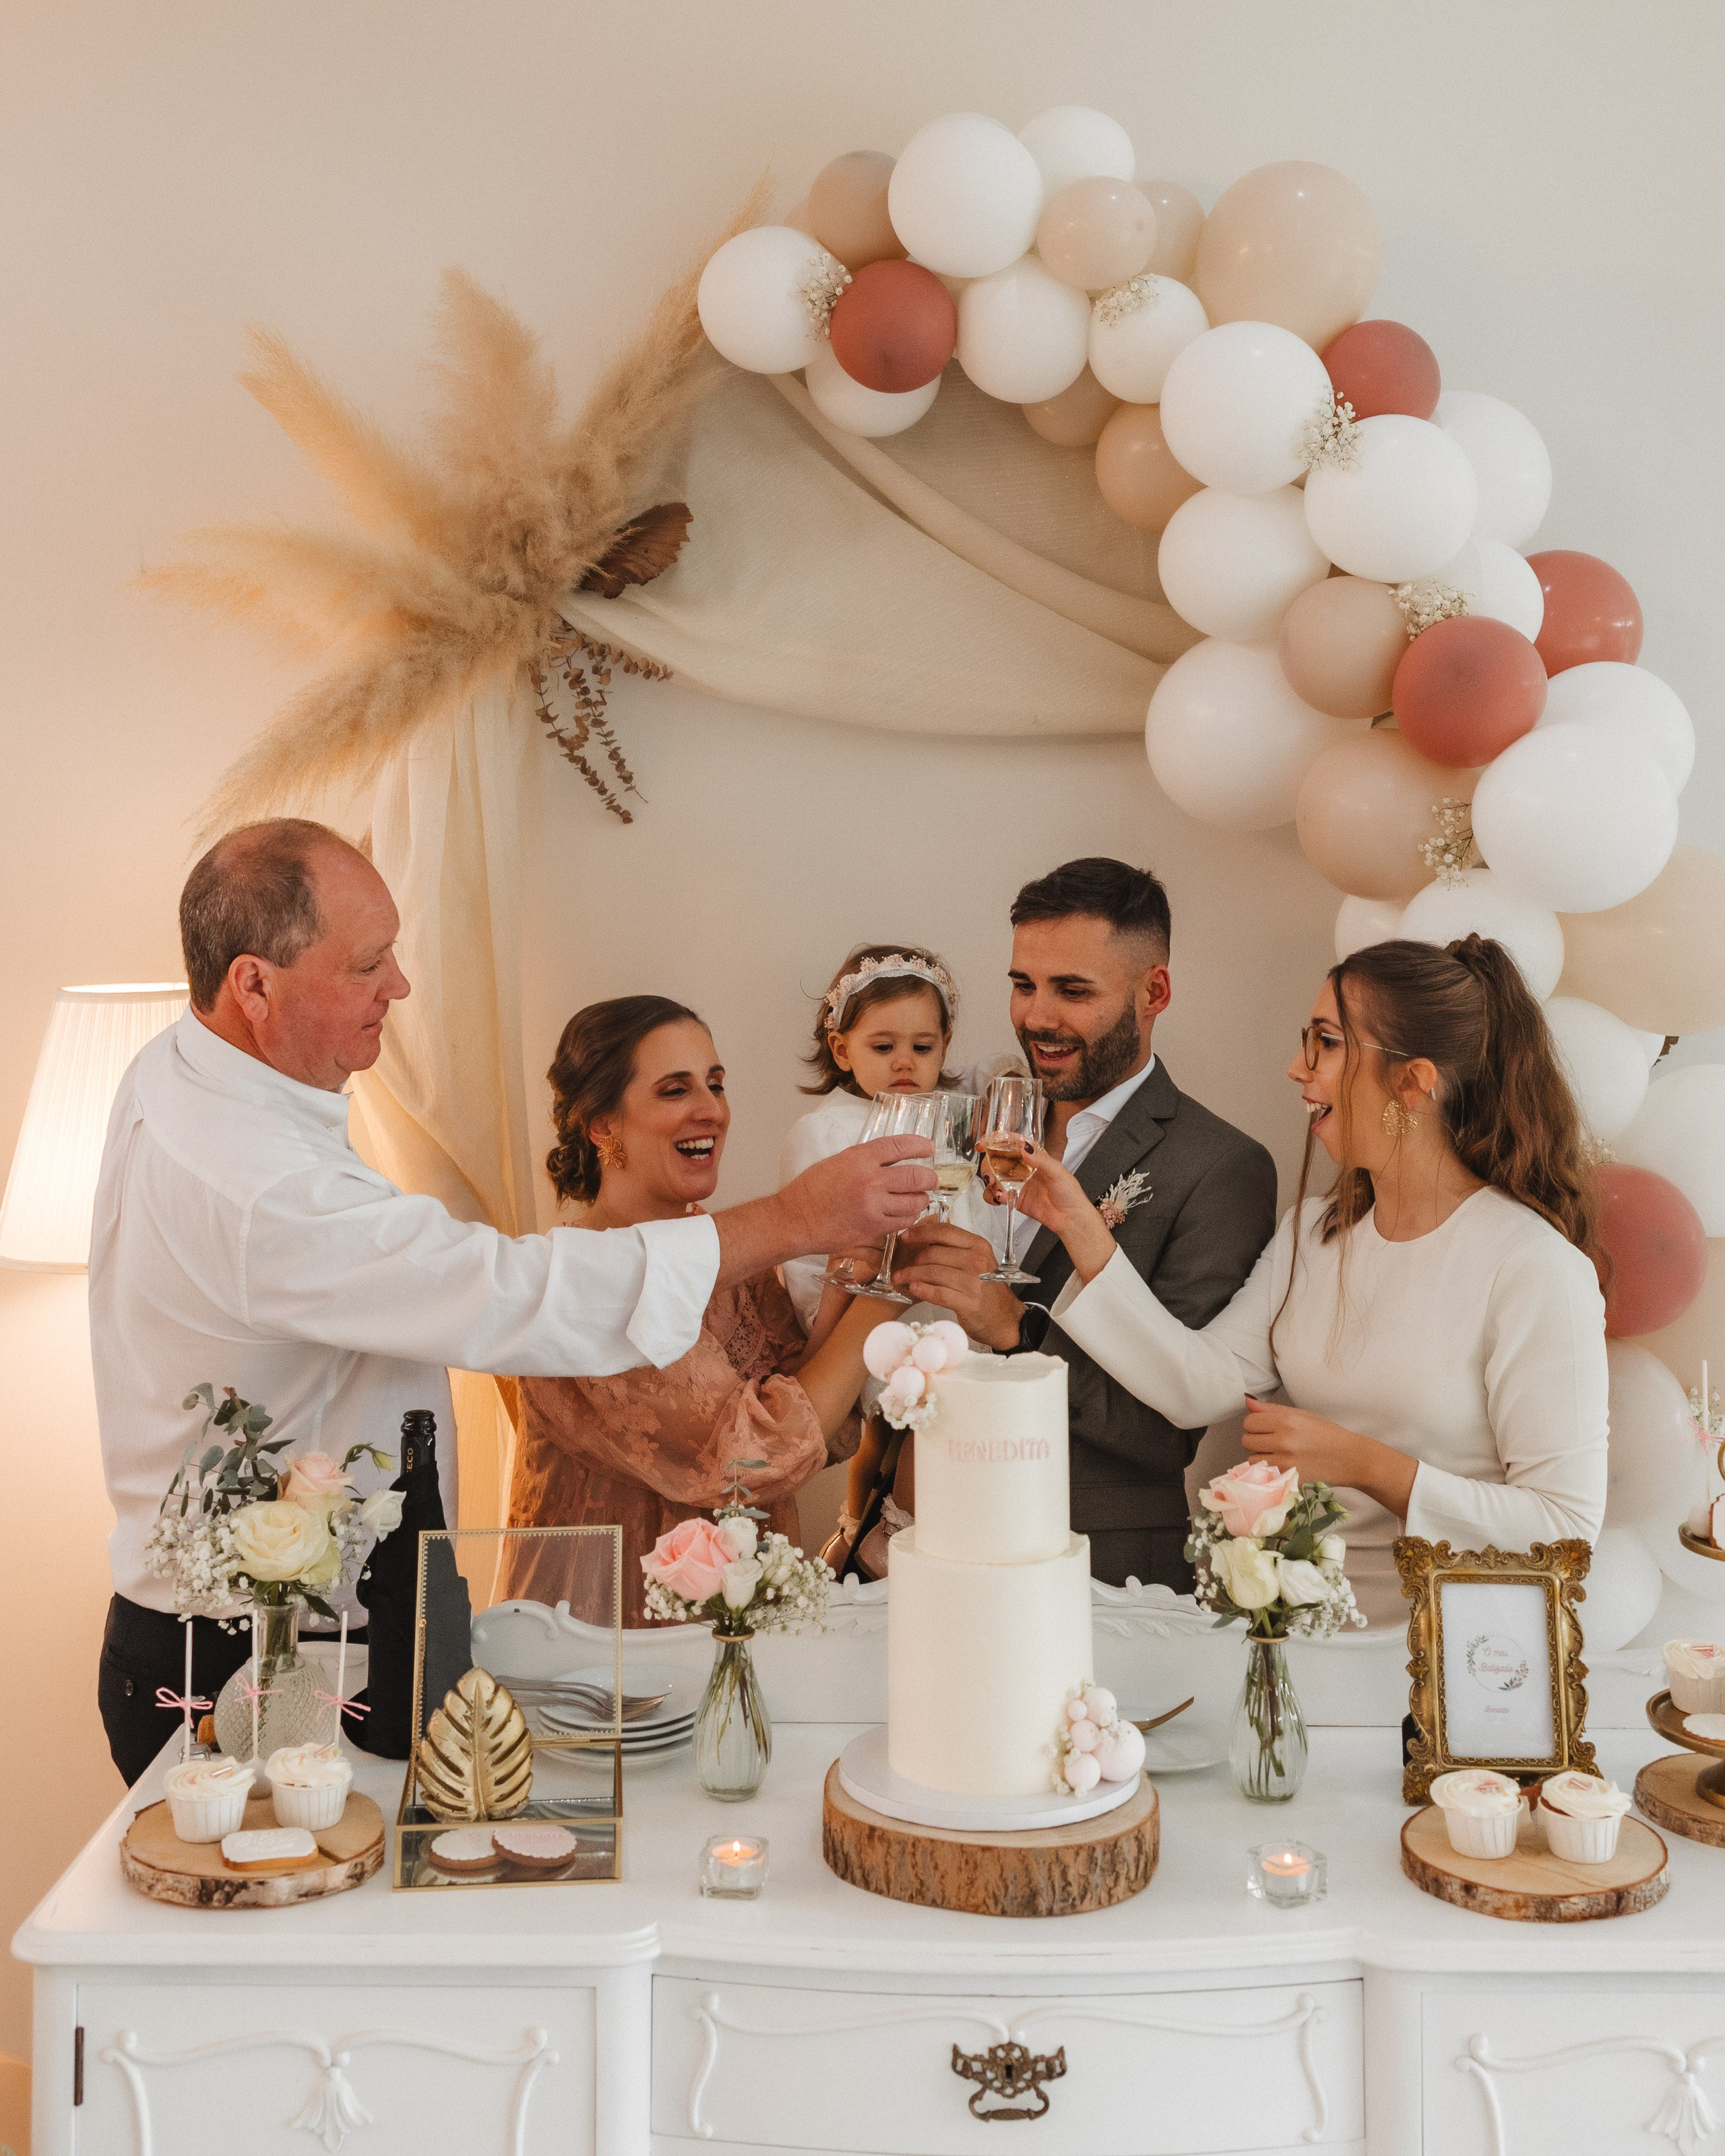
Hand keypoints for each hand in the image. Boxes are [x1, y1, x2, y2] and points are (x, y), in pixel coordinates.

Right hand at [785, 1135, 935, 1251]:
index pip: (899, 1146)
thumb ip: (865, 1159)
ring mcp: (873, 1206)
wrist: (795, 1220)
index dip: (919, 1145)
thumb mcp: (837, 1162)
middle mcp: (870, 1181)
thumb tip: (891, 1159)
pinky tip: (907, 1213)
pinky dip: (910, 1216)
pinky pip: (903, 1221)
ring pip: (914, 1202)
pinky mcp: (873, 1228)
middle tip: (931, 1179)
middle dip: (929, 1177)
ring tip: (919, 1197)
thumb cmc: (811, 1190)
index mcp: (859, 1158)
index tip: (928, 1147)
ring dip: (921, 1199)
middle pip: (915, 1175)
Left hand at [889, 1218, 1023, 1348]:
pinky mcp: (968, 1302)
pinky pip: (938, 1293)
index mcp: (978, 1246)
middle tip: (904, 1266)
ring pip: (932, 1272)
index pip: (944, 1231)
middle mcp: (977, 1261)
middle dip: (914, 1259)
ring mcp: (974, 1282)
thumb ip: (955, 1247)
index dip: (921, 1232)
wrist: (1005, 1317)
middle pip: (934, 1252)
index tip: (906, 1236)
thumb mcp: (977, 1260)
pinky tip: (914, 1289)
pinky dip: (923, 1290)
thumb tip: (925, 1237)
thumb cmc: (987, 1288)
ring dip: (912, 1275)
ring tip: (902, 1278)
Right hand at [985, 1143, 1115, 1284]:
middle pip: (996, 1159)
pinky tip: (1000, 1199)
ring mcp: (1016, 1182)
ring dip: (990, 1182)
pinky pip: (996, 1194)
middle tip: (989, 1176)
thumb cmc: (1070, 1193)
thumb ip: (1040, 1160)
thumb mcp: (1058, 1172)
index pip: (1011, 1143)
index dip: (995, 1140)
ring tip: (997, 1190)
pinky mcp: (1013, 1198)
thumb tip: (1025, 1148)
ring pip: (993, 1177)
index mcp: (1033, 1156)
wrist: (1070, 1218)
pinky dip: (992, 1196)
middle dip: (988, 1165)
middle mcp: (1022, 1167)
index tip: (983, 1143)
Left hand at [1243, 1398, 1416, 1519]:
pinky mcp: (1289, 1477)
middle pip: (1247, 1439)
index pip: (1249, 1421)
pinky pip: (1263, 1473)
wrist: (1351, 1458)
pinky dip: (1268, 1471)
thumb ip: (1273, 1410)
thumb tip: (1248, 1401)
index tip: (1267, 1428)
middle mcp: (1283, 1438)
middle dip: (1257, 1440)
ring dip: (1261, 1457)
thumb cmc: (1328, 1434)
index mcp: (1286, 1419)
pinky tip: (1282, 1466)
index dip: (1256, 1424)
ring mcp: (1285, 1460)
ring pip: (1252, 1458)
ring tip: (1278, 1455)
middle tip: (1273, 1442)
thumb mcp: (1303, 1415)